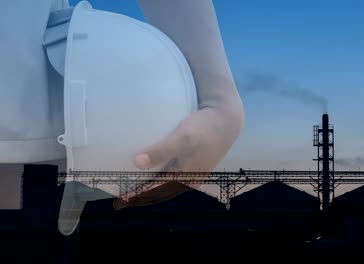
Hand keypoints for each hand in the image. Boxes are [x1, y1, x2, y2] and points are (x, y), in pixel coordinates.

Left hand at [115, 0, 243, 208]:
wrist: (227, 119)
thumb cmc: (205, 128)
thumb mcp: (183, 138)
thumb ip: (161, 150)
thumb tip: (137, 163)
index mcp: (186, 177)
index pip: (157, 192)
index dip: (138, 197)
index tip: (120, 201)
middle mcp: (189, 179)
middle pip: (161, 192)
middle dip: (143, 196)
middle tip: (123, 199)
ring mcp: (193, 172)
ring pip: (167, 185)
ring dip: (151, 188)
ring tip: (135, 187)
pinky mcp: (194, 162)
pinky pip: (173, 176)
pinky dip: (160, 178)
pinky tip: (154, 172)